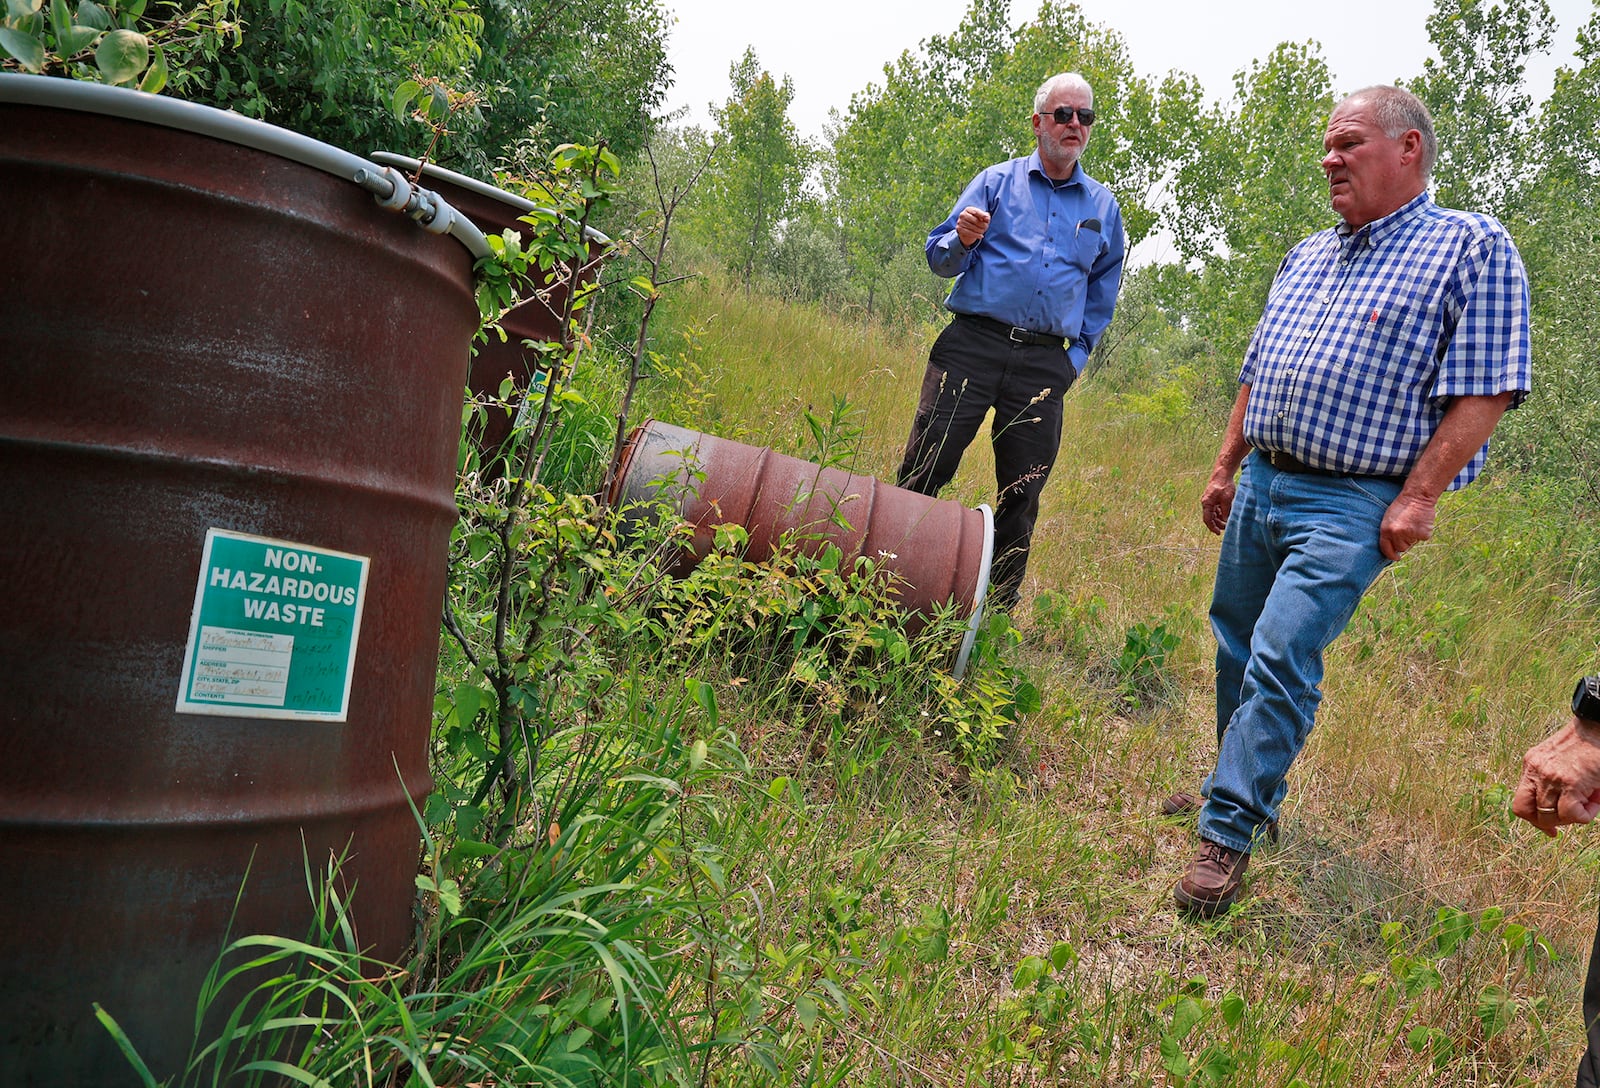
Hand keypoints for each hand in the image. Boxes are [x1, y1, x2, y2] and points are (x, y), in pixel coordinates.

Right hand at [955, 207, 990, 247]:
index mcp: (968, 209)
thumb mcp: (982, 217)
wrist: (967, 228)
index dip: (982, 215)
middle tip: (986, 227)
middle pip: (974, 220)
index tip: (987, 219)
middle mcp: (962, 214)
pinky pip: (968, 233)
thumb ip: (986, 216)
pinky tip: (981, 236)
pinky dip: (976, 235)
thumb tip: (987, 218)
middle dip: (982, 224)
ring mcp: (960, 222)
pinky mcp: (959, 229)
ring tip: (983, 231)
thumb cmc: (976, 220)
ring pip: (972, 227)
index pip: (976, 212)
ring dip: (979, 230)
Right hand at [1200, 476, 1234, 534]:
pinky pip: (1216, 508)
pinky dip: (1221, 513)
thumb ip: (1225, 511)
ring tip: (1227, 522)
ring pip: (1214, 513)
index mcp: (1207, 503)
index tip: (1218, 533)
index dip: (1212, 527)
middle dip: (1217, 524)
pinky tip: (1227, 514)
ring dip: (1220, 519)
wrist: (1222, 473)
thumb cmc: (1224, 485)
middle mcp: (1206, 503)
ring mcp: (1210, 500)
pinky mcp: (1214, 498)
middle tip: (1225, 528)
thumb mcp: (1226, 500)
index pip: (1207, 519)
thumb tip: (1225, 521)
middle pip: (1210, 517)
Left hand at [1378, 490, 1436, 559]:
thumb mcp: (1389, 518)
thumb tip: (1393, 547)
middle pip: (1402, 547)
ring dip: (1414, 536)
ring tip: (1413, 523)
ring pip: (1412, 543)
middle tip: (1408, 529)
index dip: (1391, 555)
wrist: (1417, 496)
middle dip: (1405, 542)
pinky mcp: (1422, 534)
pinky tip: (1421, 522)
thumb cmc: (1402, 506)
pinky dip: (1423, 532)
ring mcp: (1410, 535)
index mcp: (1386, 530)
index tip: (1396, 557)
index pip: (1386, 549)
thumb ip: (1389, 532)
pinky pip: (1423, 538)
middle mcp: (1397, 534)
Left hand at [1512, 716, 1599, 836]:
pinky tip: (1596, 802)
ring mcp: (1550, 778)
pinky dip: (1585, 815)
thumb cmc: (1585, 743)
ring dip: (1572, 818)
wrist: (1597, 726)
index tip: (1550, 827)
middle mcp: (1535, 771)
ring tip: (1590, 802)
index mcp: (1531, 765)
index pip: (1520, 802)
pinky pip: (1572, 814)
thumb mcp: (1557, 758)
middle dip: (1548, 823)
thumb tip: (1560, 810)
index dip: (1533, 820)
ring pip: (1550, 817)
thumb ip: (1551, 778)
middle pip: (1527, 812)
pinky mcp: (1570, 783)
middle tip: (1570, 818)